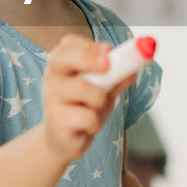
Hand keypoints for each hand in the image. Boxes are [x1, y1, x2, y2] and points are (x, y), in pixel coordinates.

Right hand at [42, 35, 135, 164]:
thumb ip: (118, 76)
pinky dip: (95, 124)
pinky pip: (87, 118)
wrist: (65, 142)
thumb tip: (134, 67)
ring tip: (96, 109)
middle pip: (64, 58)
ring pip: (83, 89)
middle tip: (107, 65)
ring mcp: (51, 99)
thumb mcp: (104, 89)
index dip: (90, 46)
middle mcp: (52, 77)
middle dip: (89, 58)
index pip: (70, 44)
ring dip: (100, 100)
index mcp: (63, 64)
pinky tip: (86, 128)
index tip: (109, 51)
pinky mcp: (56, 122)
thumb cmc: (83, 109)